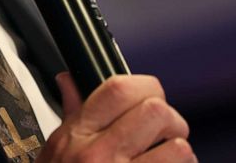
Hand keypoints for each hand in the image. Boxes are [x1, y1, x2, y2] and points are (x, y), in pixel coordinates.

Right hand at [37, 73, 195, 161]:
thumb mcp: (55, 150)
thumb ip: (72, 113)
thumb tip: (70, 81)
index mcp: (78, 135)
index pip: (119, 89)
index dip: (146, 87)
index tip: (150, 98)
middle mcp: (99, 155)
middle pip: (156, 111)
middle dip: (170, 122)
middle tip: (164, 134)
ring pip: (180, 149)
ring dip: (180, 156)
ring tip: (166, 161)